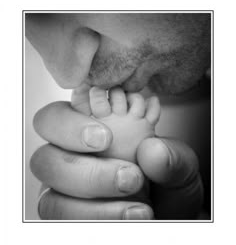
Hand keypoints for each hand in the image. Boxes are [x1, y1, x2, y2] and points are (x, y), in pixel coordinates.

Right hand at [31, 86, 202, 219]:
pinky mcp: (70, 216)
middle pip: (43, 159)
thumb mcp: (179, 163)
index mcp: (85, 131)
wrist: (171, 212)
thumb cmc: (167, 179)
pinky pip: (65, 221)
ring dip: (93, 205)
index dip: (69, 125)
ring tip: (140, 208)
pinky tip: (132, 217)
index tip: (104, 137)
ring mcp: (65, 192)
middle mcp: (68, 160)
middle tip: (129, 177)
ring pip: (50, 198)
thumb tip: (151, 151)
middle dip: (83, 171)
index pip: (54, 118)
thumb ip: (171, 155)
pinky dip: (97, 221)